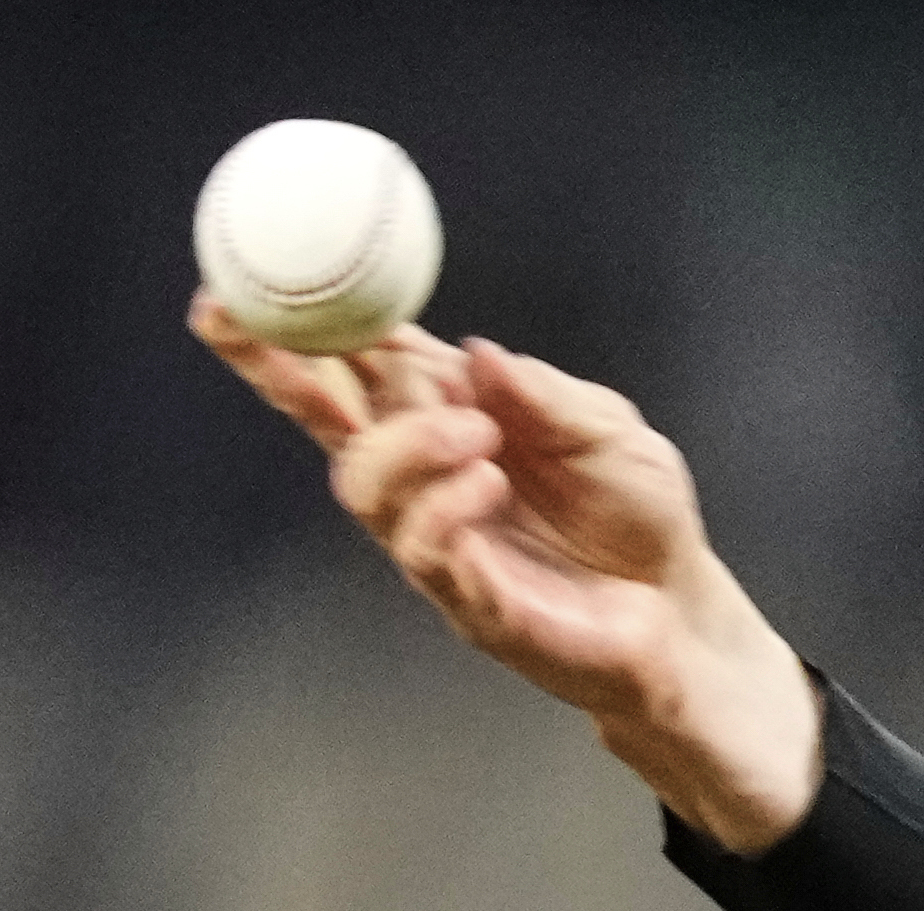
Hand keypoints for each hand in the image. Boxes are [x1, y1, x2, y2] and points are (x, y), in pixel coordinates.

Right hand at [189, 294, 822, 851]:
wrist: (684, 612)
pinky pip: (424, 550)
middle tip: (246, 326)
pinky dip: (445, 505)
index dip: (299, 325)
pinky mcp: (467, 599)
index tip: (239, 284)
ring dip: (407, 443)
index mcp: (450, 416)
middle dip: (272, 368)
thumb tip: (474, 351)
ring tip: (479, 435)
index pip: (359, 362)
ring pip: (363, 483)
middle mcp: (425, 475)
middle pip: (322, 415)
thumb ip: (542, 393)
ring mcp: (437, 539)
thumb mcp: (609, 430)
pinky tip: (489, 483)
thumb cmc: (638, 516)